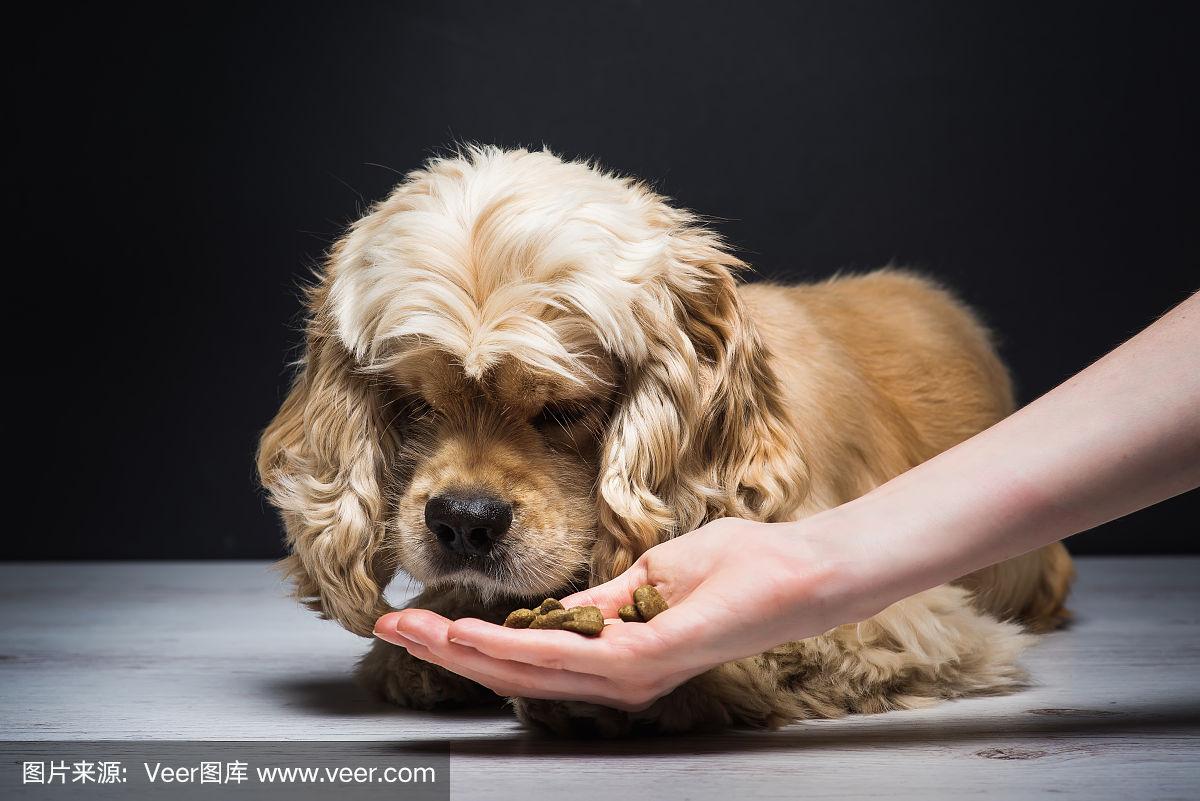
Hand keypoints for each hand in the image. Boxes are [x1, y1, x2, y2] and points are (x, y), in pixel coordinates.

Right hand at [373, 515, 864, 710]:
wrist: (801, 570)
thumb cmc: (740, 567)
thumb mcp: (653, 576)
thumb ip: (602, 600)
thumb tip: (554, 609)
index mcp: (619, 652)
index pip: (531, 655)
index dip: (471, 642)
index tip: (419, 618)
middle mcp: (619, 673)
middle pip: (516, 670)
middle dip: (448, 650)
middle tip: (391, 627)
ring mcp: (633, 670)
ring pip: (530, 668)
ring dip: (466, 650)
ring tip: (416, 629)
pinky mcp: (652, 655)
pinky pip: (570, 654)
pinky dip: (514, 645)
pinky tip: (475, 635)